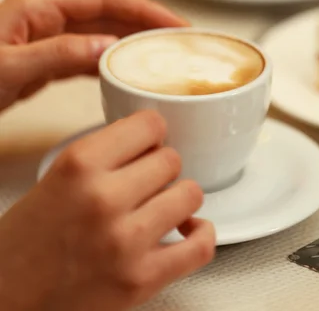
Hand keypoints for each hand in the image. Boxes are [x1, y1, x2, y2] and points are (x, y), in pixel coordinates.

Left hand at [0, 0, 185, 111]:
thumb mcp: (8, 68)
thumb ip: (57, 55)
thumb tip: (106, 49)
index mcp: (39, 5)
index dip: (144, 9)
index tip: (174, 25)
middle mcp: (46, 15)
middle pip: (109, 13)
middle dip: (145, 25)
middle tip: (180, 43)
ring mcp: (46, 35)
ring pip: (101, 34)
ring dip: (132, 44)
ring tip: (163, 58)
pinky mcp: (45, 56)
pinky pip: (87, 54)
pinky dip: (110, 62)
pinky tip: (128, 74)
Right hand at [0, 110, 215, 310]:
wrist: (8, 297)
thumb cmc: (28, 239)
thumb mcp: (57, 175)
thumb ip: (105, 153)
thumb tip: (153, 137)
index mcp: (79, 164)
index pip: (150, 124)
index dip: (152, 133)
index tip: (149, 143)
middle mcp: (104, 198)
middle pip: (172, 158)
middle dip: (161, 168)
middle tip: (146, 182)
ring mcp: (125, 241)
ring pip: (190, 194)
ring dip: (179, 198)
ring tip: (161, 206)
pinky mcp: (141, 280)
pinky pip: (201, 246)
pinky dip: (201, 234)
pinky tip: (186, 229)